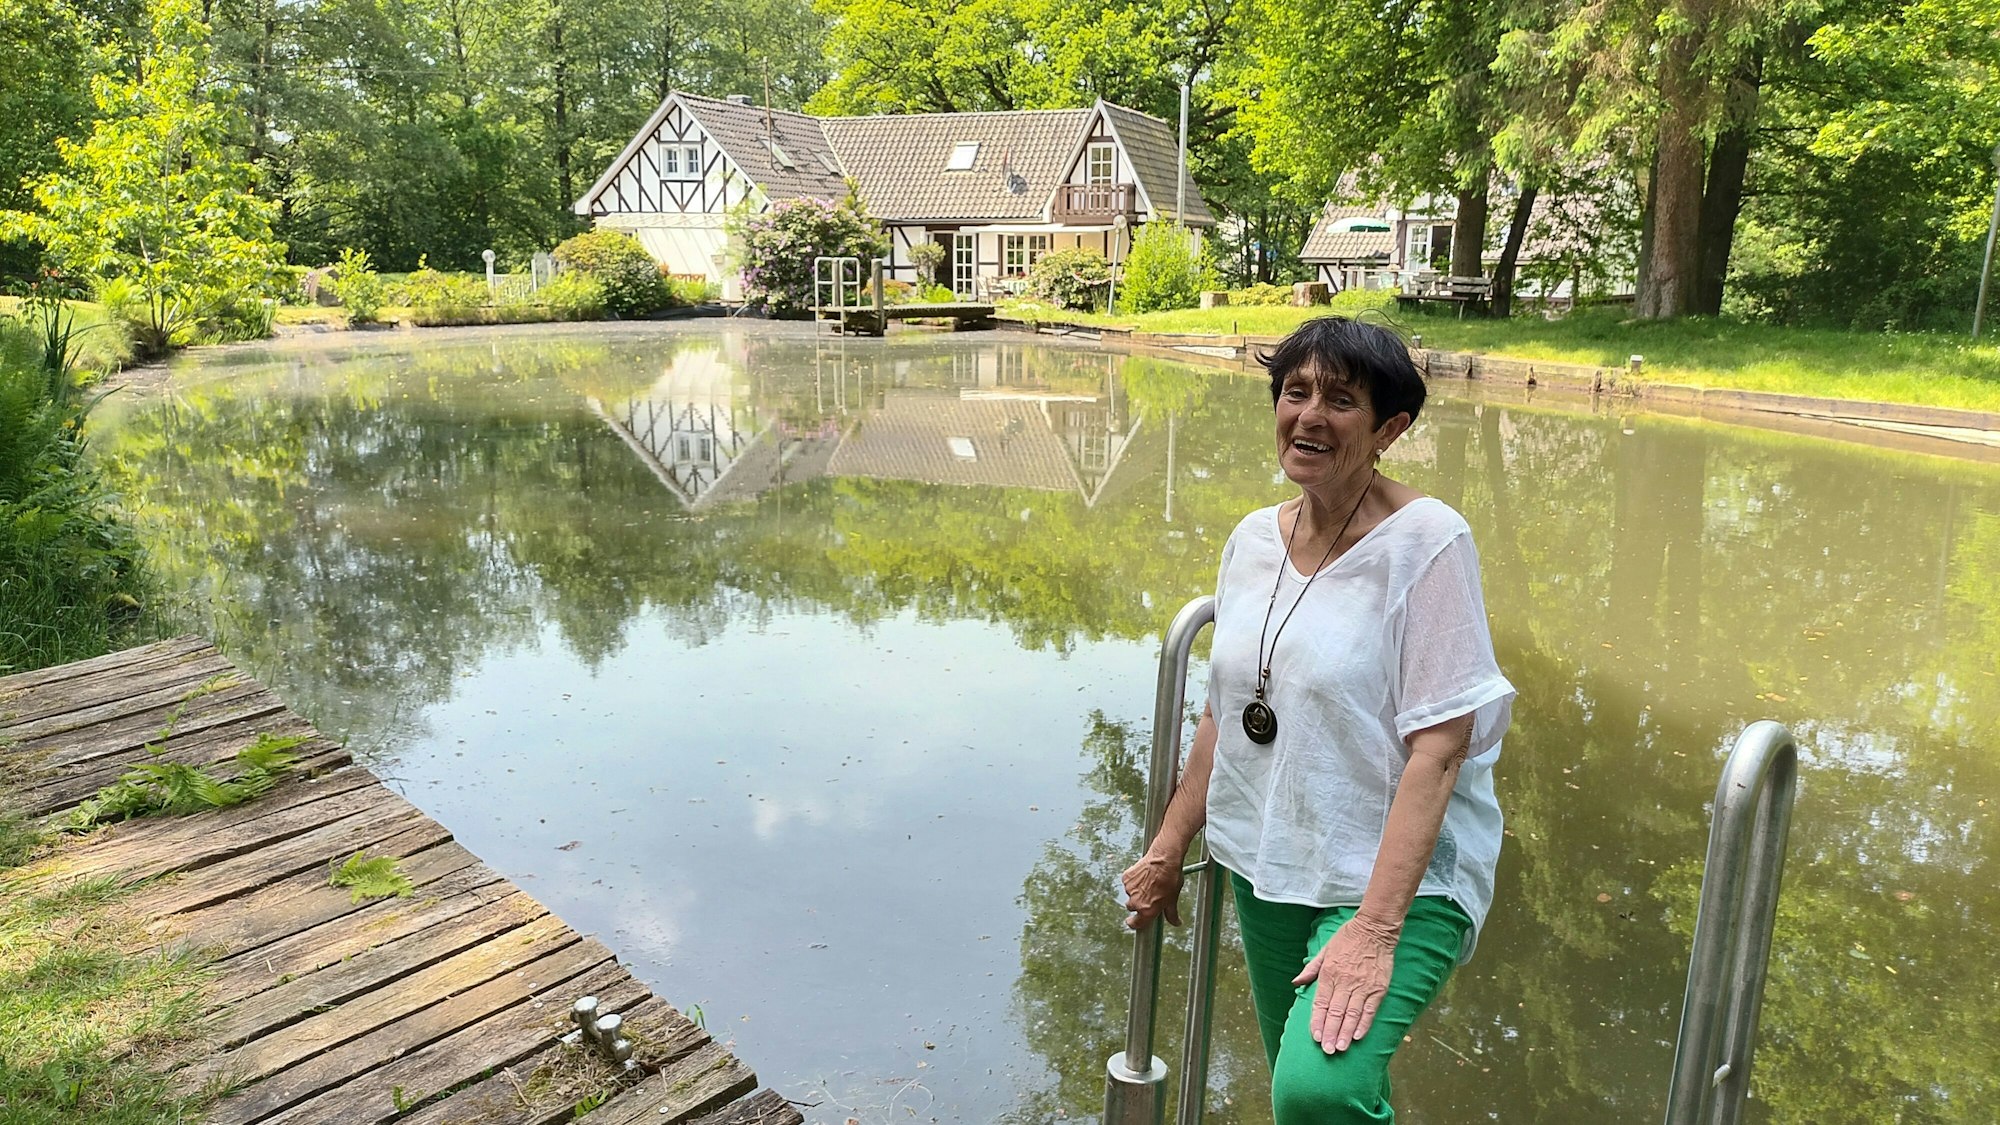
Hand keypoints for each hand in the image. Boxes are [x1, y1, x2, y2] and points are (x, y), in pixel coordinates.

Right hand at [1118, 851, 1184, 929]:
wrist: (1164, 860)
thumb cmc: (1170, 879)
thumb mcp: (1173, 899)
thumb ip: (1172, 914)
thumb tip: (1176, 923)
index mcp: (1147, 911)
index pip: (1135, 924)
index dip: (1133, 923)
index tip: (1133, 922)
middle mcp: (1136, 902)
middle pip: (1132, 907)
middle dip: (1138, 904)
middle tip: (1148, 896)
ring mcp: (1130, 890)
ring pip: (1130, 894)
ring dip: (1136, 891)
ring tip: (1148, 883)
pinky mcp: (1126, 878)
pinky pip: (1128, 883)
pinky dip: (1134, 881)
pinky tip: (1144, 876)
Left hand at [1291, 914, 1400, 1052]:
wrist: (1374, 929)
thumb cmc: (1348, 938)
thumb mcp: (1324, 950)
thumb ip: (1310, 969)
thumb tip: (1296, 983)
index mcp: (1329, 973)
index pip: (1320, 1003)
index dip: (1317, 1021)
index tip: (1315, 1037)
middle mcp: (1344, 982)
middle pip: (1335, 1012)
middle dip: (1330, 1033)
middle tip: (1327, 1050)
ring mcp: (1362, 986)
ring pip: (1352, 1014)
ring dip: (1345, 1033)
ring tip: (1339, 1048)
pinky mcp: (1378, 988)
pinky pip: (1370, 1010)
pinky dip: (1363, 1024)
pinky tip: (1357, 1036)